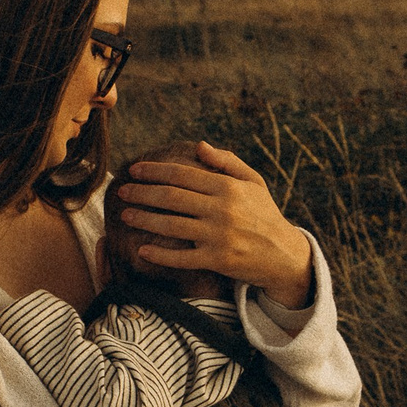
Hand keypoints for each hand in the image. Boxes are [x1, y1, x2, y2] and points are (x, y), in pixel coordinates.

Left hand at [118, 141, 314, 308]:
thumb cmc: (264, 215)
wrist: (284, 255)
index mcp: (228, 187)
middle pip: (171, 198)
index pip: (182, 174)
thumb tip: (199, 145)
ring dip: (144, 220)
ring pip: (171, 226)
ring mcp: (219, 236)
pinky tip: (142, 250)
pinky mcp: (218, 261)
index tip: (135, 170)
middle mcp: (222, 209)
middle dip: (142, 193)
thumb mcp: (253, 182)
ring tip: (126, 216)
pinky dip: (160, 255)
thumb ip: (227, 162)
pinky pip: (182, 258)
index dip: (155, 171)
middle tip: (121, 191)